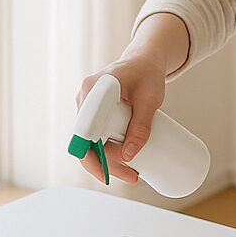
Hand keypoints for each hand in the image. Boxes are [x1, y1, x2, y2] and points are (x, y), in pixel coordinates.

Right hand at [74, 54, 166, 183]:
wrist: (144, 59)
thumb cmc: (147, 73)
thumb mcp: (151, 99)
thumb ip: (142, 125)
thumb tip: (129, 155)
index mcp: (94, 88)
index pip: (84, 129)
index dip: (92, 152)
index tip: (108, 170)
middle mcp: (85, 97)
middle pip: (86, 140)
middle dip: (105, 164)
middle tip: (132, 177)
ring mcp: (87, 105)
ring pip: (90, 141)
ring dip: (107, 161)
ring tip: (133, 174)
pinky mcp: (93, 112)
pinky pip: (95, 136)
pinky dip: (106, 152)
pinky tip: (122, 164)